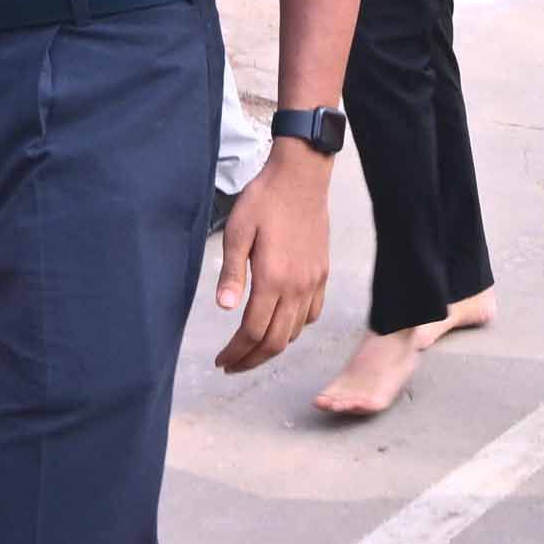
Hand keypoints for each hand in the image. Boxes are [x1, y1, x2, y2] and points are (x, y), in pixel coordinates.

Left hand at [210, 146, 330, 371]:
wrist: (301, 178)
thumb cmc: (264, 201)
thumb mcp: (237, 232)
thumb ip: (231, 273)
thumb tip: (223, 308)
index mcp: (273, 278)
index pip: (253, 331)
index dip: (236, 352)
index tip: (221, 361)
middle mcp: (297, 286)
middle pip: (276, 341)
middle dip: (252, 359)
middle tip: (232, 365)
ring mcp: (313, 282)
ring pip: (295, 331)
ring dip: (273, 347)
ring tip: (251, 351)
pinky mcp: (322, 274)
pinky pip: (312, 314)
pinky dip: (295, 329)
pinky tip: (281, 326)